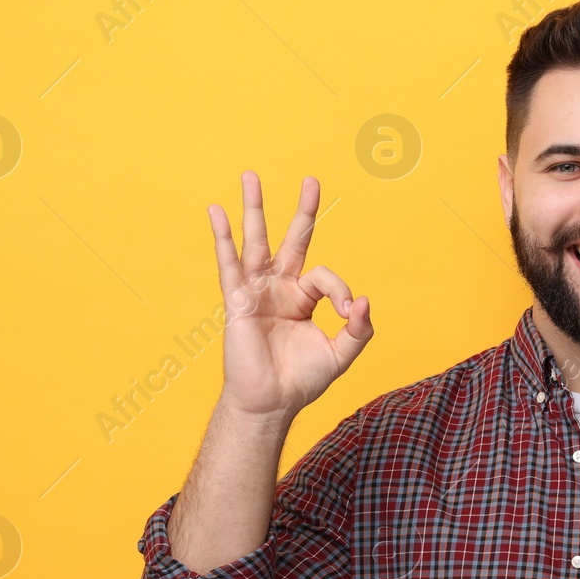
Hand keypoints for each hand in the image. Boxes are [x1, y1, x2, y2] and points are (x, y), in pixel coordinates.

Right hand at [208, 171, 371, 426]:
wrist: (271, 402)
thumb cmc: (302, 380)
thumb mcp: (341, 354)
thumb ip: (359, 329)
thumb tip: (364, 300)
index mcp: (303, 298)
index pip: (325, 276)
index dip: (341, 290)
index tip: (350, 311)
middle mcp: (279, 288)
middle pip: (293, 240)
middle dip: (303, 211)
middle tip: (312, 180)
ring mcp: (257, 291)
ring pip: (256, 241)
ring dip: (254, 208)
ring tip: (250, 176)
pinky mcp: (237, 300)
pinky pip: (228, 263)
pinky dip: (222, 237)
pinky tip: (215, 211)